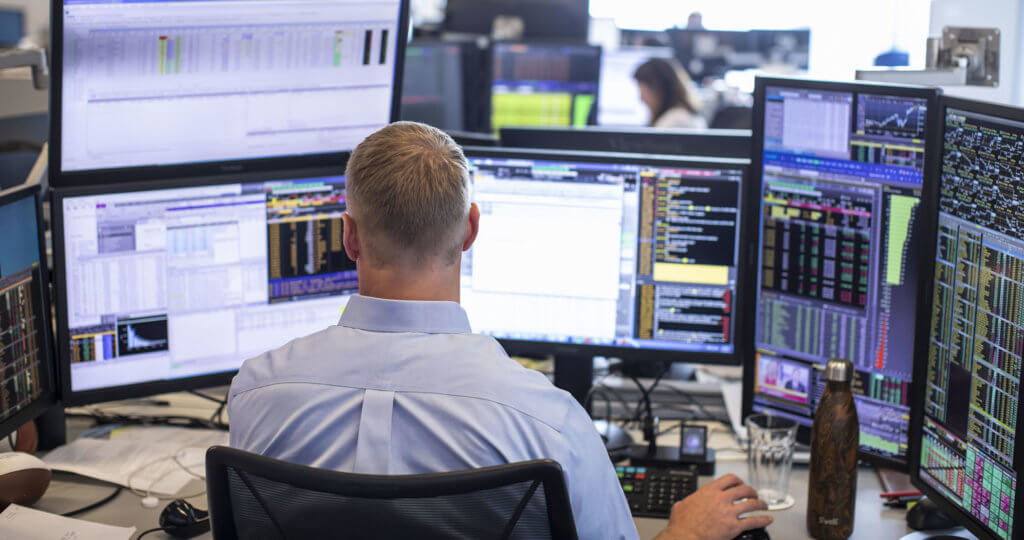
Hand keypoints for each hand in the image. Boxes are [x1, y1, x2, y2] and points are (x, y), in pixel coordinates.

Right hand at [653, 474, 772, 539]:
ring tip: (764, 506)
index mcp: (710, 491)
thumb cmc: (682, 524)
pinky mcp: (734, 527)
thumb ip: (687, 501)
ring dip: (761, 504)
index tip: (741, 484)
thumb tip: (684, 503)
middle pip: (744, 489)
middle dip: (752, 492)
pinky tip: (768, 520)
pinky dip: (763, 520)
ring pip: (752, 504)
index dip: (739, 481)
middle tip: (754, 495)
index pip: (730, 479)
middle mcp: (722, 499)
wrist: (684, 536)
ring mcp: (729, 512)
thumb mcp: (681, 506)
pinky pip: (753, 521)